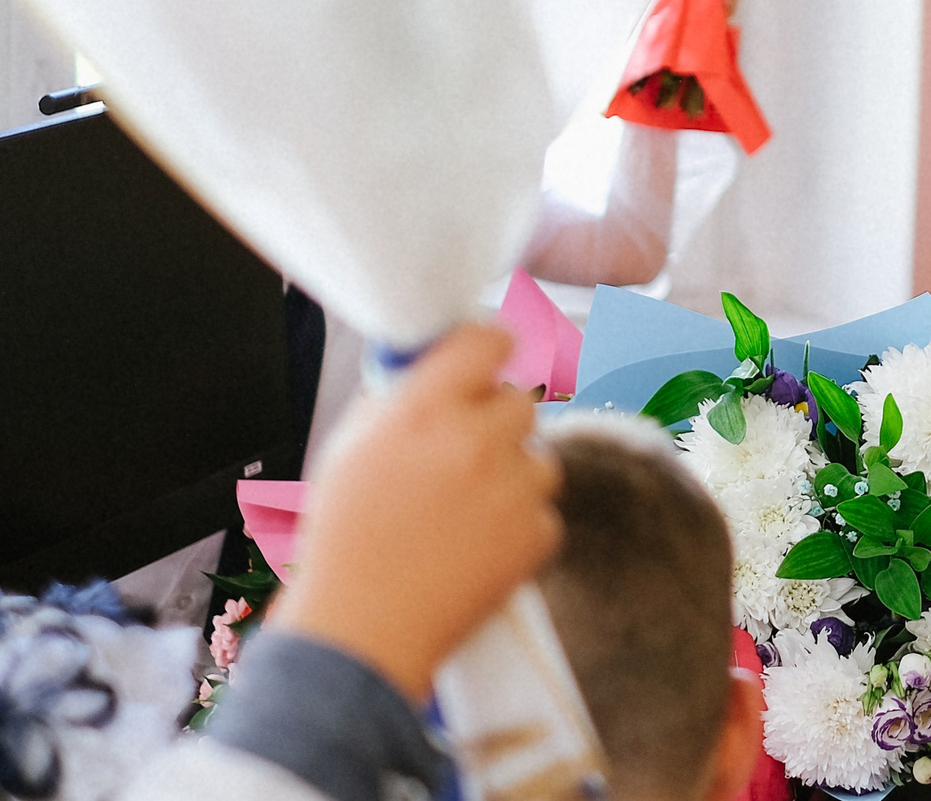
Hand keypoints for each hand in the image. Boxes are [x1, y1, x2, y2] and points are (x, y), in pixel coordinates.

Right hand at [268, 322, 563, 702]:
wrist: (360, 632)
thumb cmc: (346, 543)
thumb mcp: (349, 447)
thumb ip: (400, 396)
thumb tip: (435, 362)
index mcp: (423, 411)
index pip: (487, 341)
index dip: (487, 349)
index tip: (485, 361)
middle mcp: (474, 441)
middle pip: (519, 400)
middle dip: (493, 423)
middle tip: (460, 456)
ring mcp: (512, 488)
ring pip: (539, 455)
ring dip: (512, 474)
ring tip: (462, 512)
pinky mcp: (536, 533)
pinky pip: (542, 510)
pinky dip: (518, 526)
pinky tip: (474, 546)